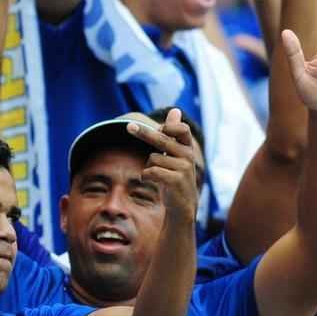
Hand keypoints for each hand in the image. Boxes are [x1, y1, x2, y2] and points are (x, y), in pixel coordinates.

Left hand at [126, 108, 199, 224]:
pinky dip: (146, 174)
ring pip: (153, 158)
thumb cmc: (176, 175)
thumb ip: (175, 132)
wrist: (183, 205)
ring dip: (149, 166)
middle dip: (144, 133)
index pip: (183, 130)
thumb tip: (175, 109)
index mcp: (188, 148)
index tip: (160, 127)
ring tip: (156, 174)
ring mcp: (183, 169)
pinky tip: (150, 179)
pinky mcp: (176, 181)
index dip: (170, 126)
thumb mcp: (176, 153)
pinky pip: (152, 171)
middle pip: (163, 139)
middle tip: (129, 126)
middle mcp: (188, 156)